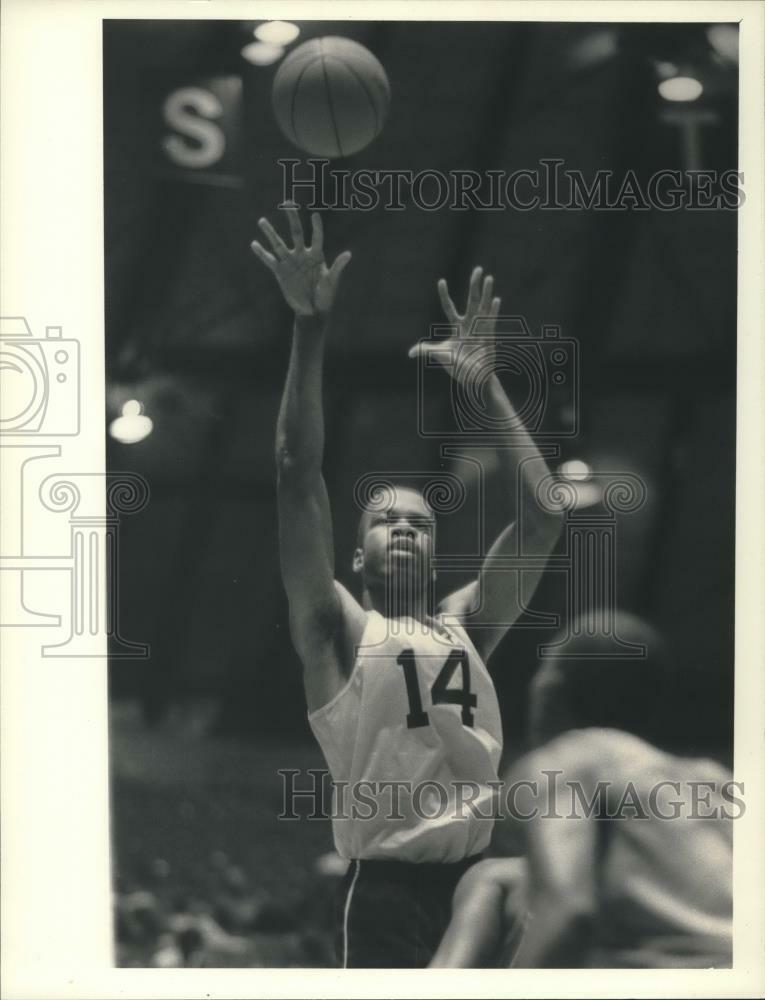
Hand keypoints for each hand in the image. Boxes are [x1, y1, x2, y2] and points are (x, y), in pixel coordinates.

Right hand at [250, 204, 350, 317]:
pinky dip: (261, 253)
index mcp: (317, 255)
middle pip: (296, 232)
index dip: (316, 227)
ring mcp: (290, 262)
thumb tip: (348, 254)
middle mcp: (302, 255)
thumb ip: (337, 267)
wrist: (313, 311)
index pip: (317, 237)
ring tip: (262, 221)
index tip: (315, 215)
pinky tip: (254, 244)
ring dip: (270, 232)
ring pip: (278, 244)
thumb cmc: (326, 296)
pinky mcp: (280, 272)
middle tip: (288, 202)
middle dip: (292, 218)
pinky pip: (269, 261)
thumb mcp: (331, 281)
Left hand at [408, 267, 500, 383]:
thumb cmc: (457, 366)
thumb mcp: (440, 355)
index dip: (444, 295)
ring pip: (483, 306)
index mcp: (456, 327)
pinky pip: (491, 321)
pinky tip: (495, 299)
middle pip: (471, 300)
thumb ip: (426, 350)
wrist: (473, 378)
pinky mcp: (489, 336)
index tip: (441, 281)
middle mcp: (469, 324)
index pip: (448, 307)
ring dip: (486, 292)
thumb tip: (410, 353)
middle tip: (478, 269)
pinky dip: (493, 311)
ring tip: (489, 277)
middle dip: (474, 285)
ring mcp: (480, 328)